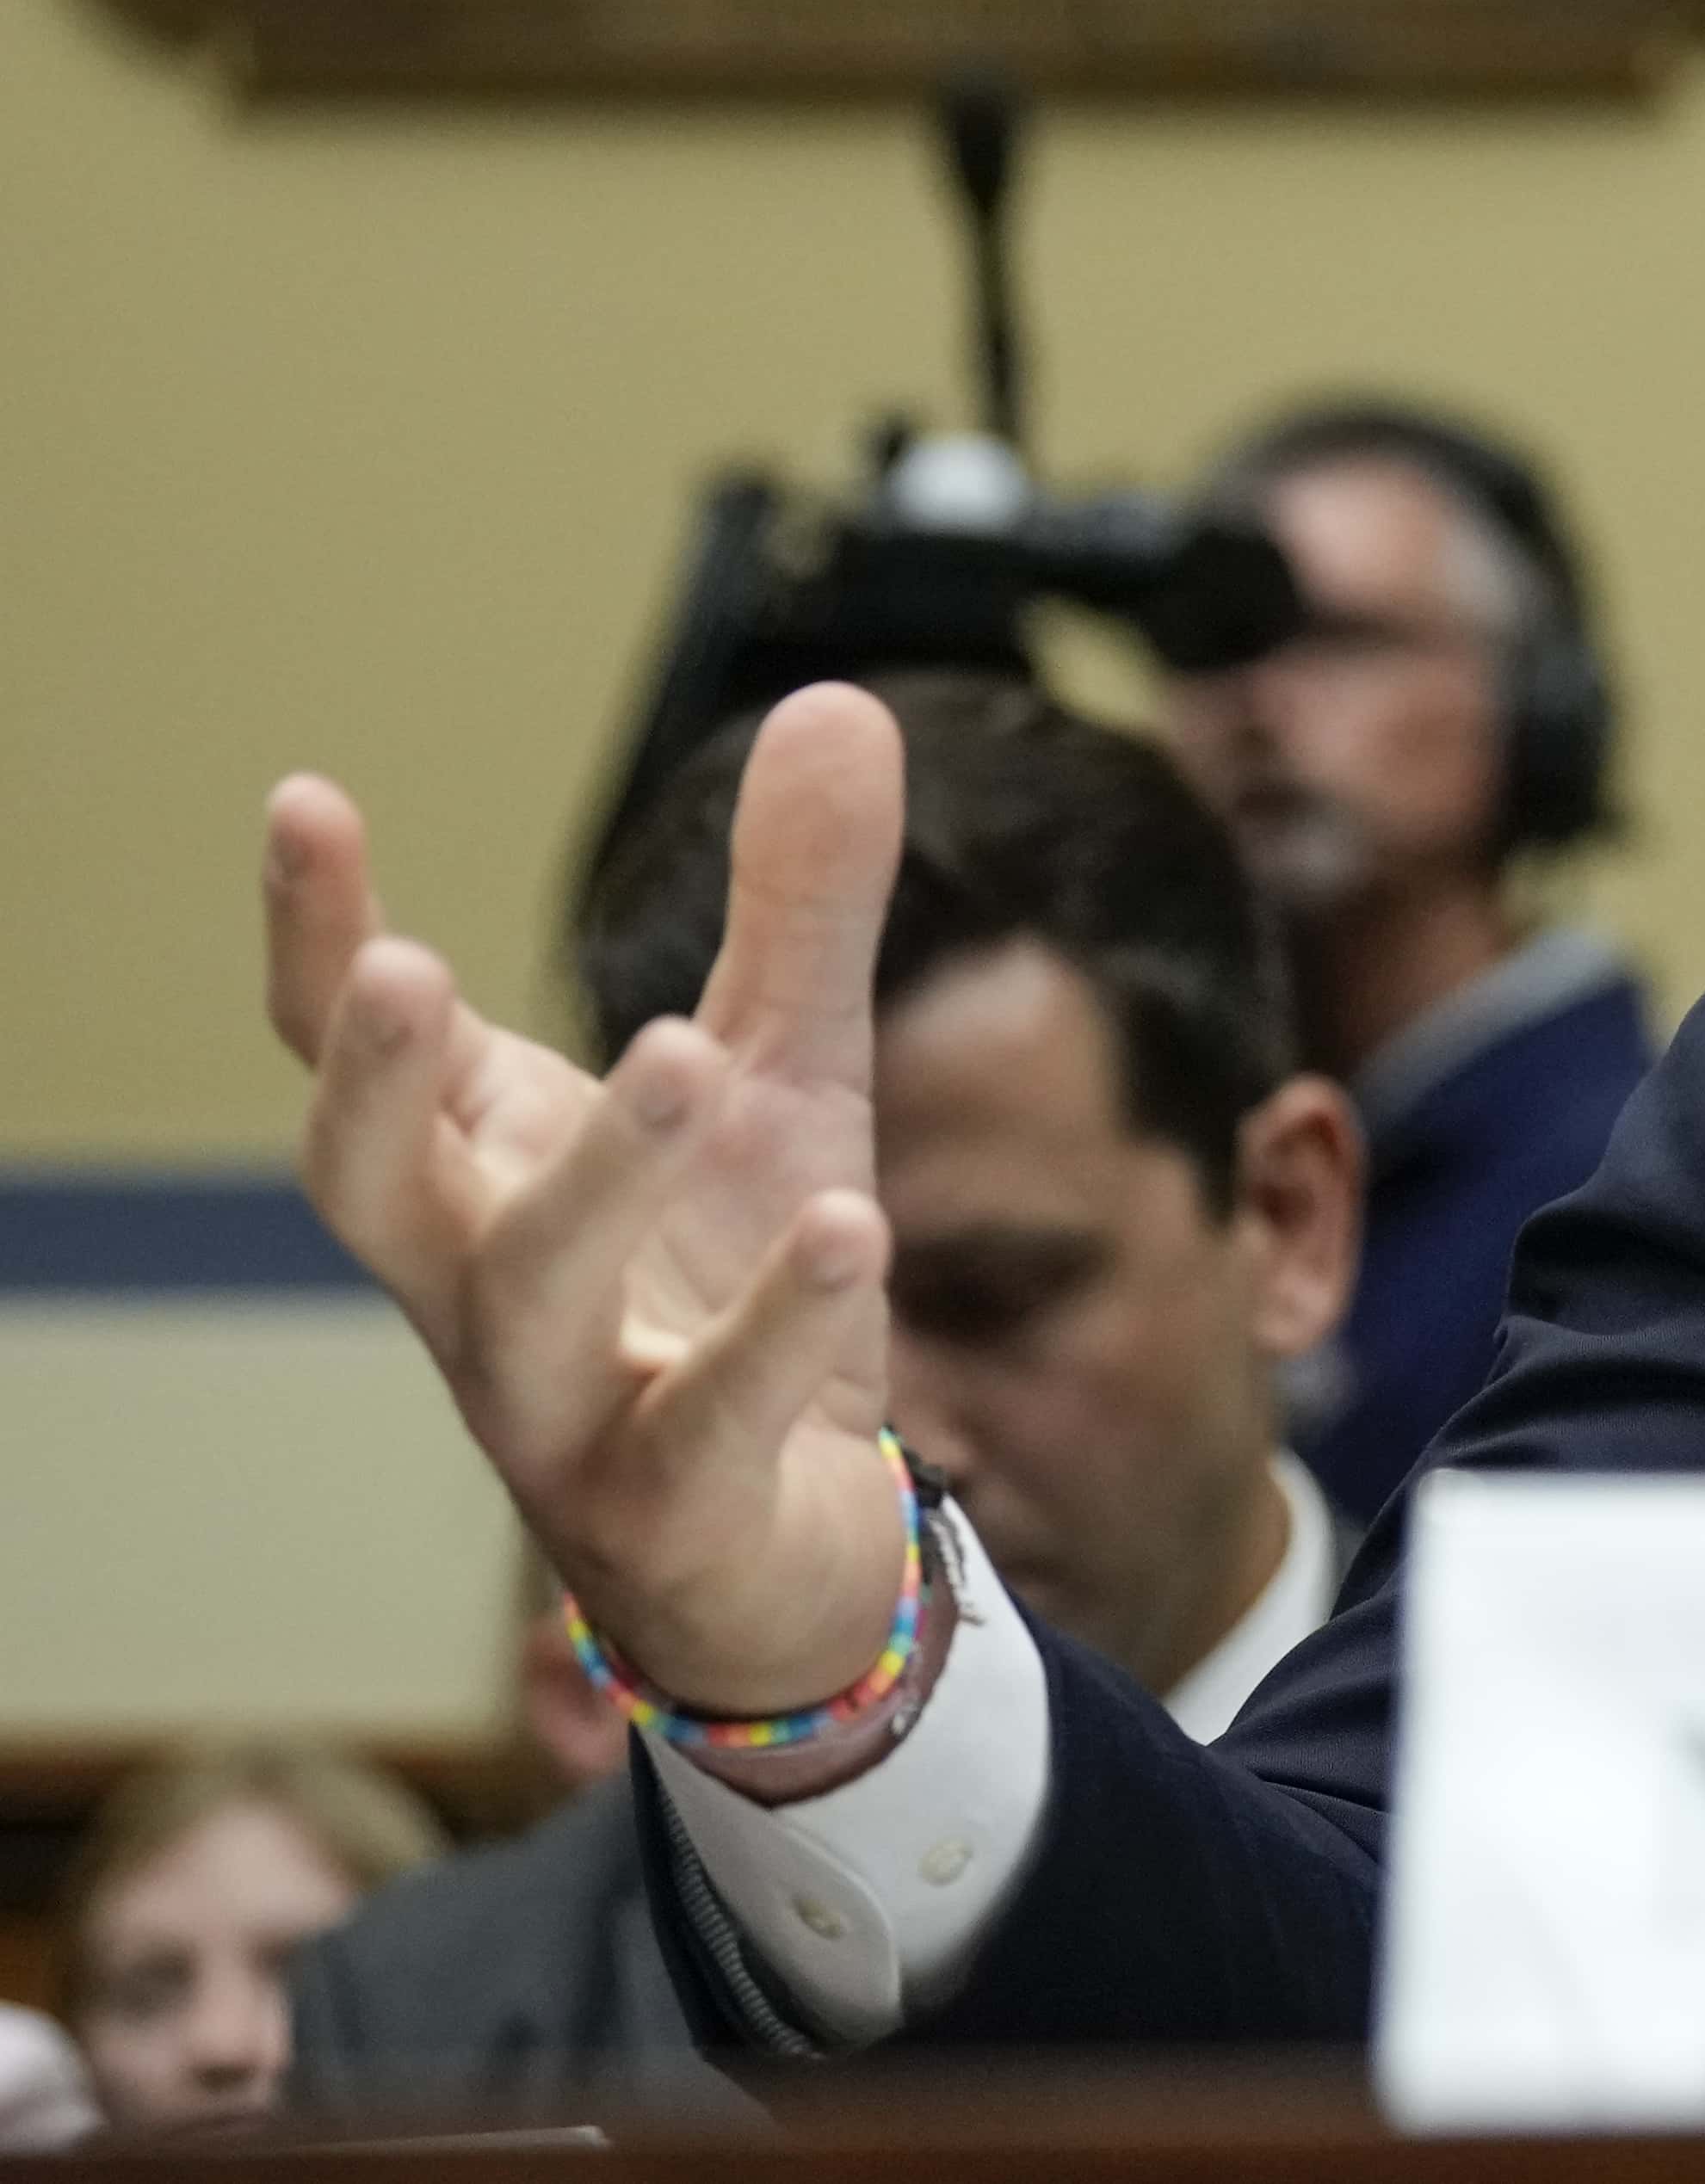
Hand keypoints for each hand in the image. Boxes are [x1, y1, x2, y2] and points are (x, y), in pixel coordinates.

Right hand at [267, 687, 907, 1735]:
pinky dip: (770, 1326)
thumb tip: (837, 701)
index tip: (302, 801)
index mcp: (486, 1170)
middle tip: (409, 968)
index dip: (314, 937)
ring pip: (527, 1300)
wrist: (792, 1551)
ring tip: (684, 1055)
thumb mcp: (790, 1075)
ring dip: (595, 1179)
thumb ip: (798, 907)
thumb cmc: (734, 1291)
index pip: (360, 1052)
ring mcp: (560, 1411)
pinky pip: (703, 1419)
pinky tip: (853, 1226)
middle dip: (373, 1087)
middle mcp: (484, 1289)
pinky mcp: (672, 1507)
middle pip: (370, 1192)